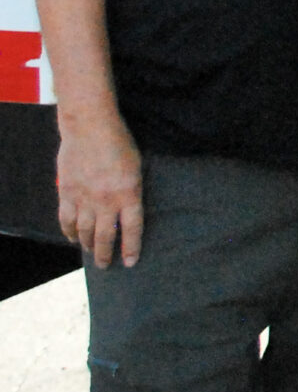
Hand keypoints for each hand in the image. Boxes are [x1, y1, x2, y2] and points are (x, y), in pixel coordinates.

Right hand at [56, 113, 142, 267]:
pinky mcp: (67, 193)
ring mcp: (84, 198)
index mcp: (129, 192)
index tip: (130, 262)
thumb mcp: (137, 165)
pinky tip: (73, 238)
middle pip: (106, 236)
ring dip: (88, 245)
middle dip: (106, 254)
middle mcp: (106, 199)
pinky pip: (66, 220)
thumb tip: (128, 209)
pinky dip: (69, 232)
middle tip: (106, 265)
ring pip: (84, 232)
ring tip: (92, 253)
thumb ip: (132, 189)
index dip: (131, 247)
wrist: (90, 126)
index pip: (132, 228)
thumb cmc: (119, 141)